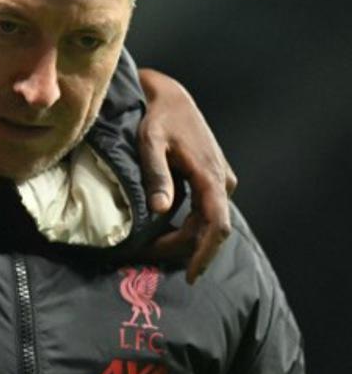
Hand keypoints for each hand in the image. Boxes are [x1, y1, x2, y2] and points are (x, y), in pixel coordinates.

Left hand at [137, 67, 238, 283]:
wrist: (171, 98)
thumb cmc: (159, 118)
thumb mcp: (150, 142)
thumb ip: (156, 174)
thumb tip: (161, 209)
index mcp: (211, 176)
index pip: (217, 225)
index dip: (205, 253)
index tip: (190, 275)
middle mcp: (222, 181)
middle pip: (210, 228)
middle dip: (186, 249)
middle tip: (153, 258)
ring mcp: (220, 179)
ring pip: (208, 220)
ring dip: (186, 238)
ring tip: (154, 248)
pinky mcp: (213, 178)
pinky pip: (205, 210)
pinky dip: (189, 224)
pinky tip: (166, 231)